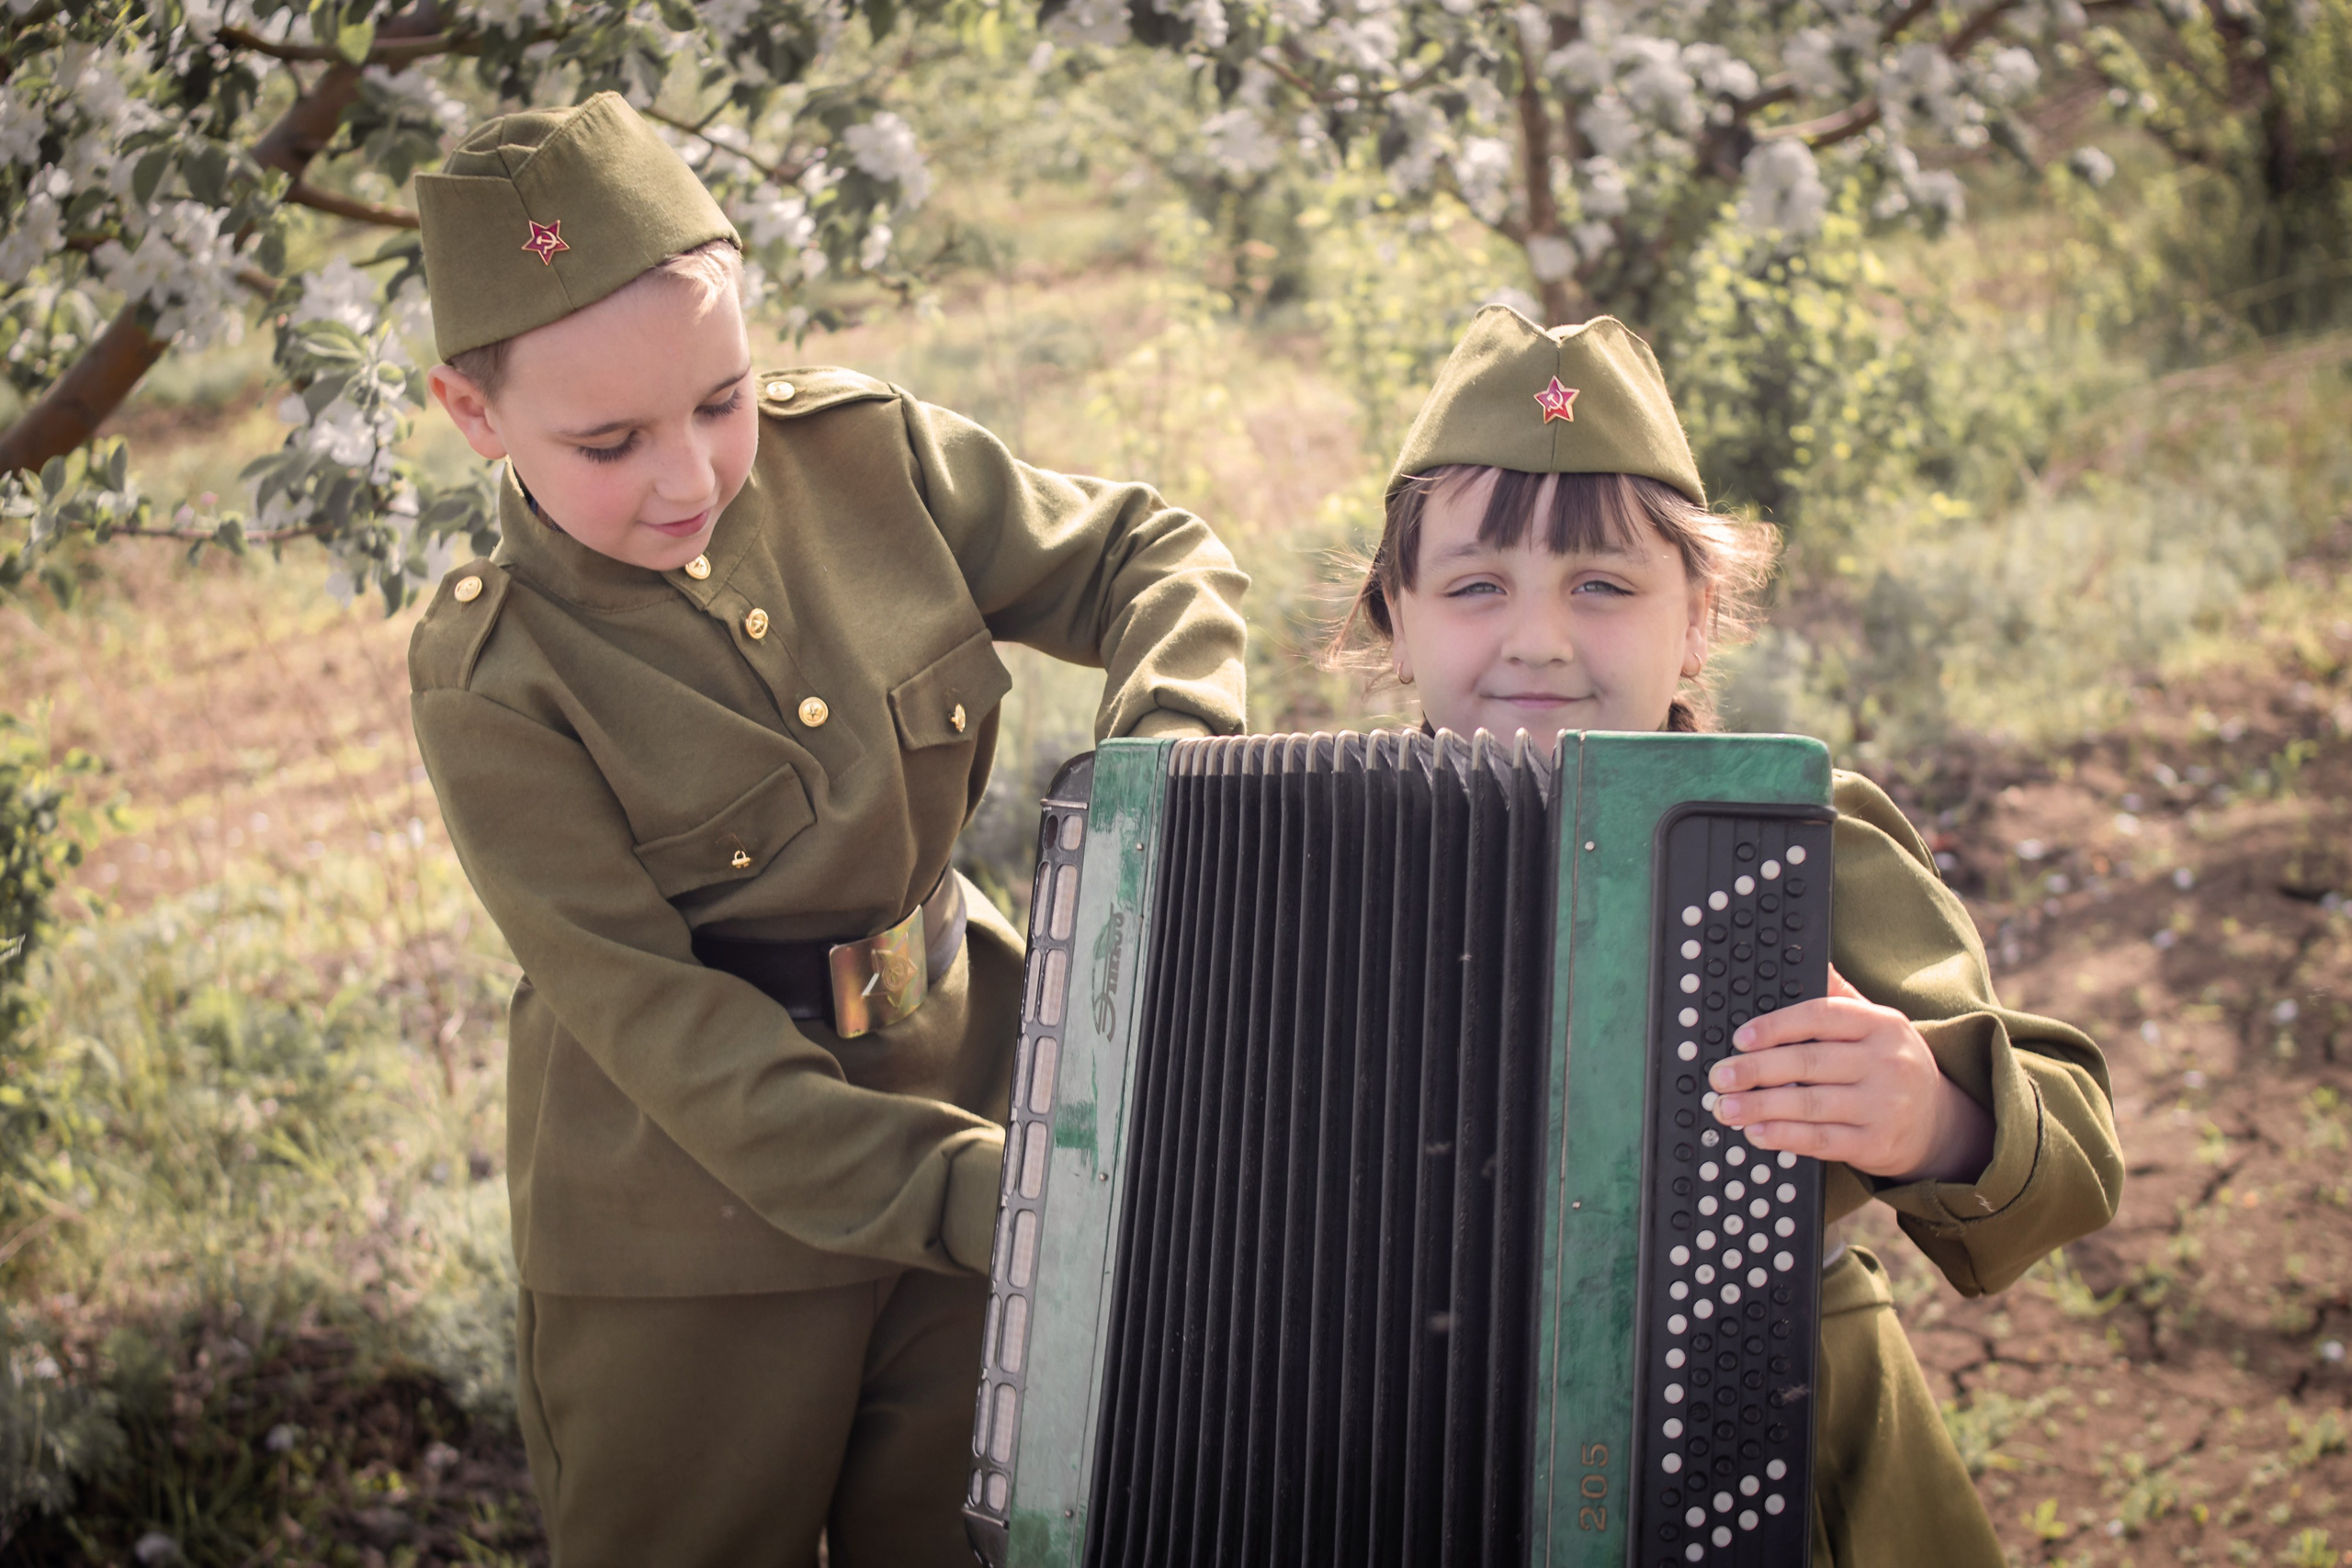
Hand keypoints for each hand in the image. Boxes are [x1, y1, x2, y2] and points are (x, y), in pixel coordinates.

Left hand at [1705, 966, 1994, 1184]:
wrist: (1940, 1122)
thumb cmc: (1891, 1064)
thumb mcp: (1877, 1023)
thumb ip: (1841, 996)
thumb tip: (1808, 957)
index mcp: (1881, 1024)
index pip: (1822, 1016)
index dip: (1777, 1025)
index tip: (1741, 1037)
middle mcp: (1886, 1063)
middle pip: (1809, 1062)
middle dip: (1755, 1070)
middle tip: (1719, 1076)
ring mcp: (1884, 1106)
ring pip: (1810, 1104)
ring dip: (1760, 1107)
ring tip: (1726, 1107)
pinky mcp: (1877, 1144)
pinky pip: (1822, 1141)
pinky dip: (1785, 1137)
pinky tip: (1757, 1132)